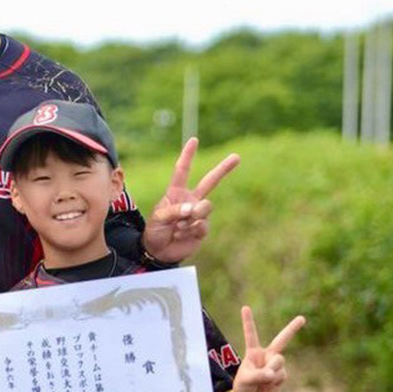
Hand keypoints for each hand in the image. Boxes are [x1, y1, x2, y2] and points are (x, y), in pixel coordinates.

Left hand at [142, 137, 239, 262]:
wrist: (159, 251)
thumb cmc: (155, 231)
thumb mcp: (158, 218)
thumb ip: (174, 211)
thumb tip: (193, 209)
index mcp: (176, 192)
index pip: (182, 171)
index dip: (188, 156)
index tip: (194, 140)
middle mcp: (190, 200)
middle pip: (210, 182)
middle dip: (224, 169)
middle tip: (237, 156)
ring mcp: (199, 214)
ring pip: (205, 207)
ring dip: (191, 217)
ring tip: (178, 227)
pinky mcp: (203, 228)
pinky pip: (202, 225)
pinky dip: (190, 231)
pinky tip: (180, 235)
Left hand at [231, 306, 305, 391]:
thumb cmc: (243, 387)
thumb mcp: (245, 380)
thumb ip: (258, 375)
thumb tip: (273, 373)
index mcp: (253, 352)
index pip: (251, 335)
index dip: (248, 321)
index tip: (245, 307)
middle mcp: (266, 355)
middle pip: (282, 340)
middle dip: (293, 329)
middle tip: (302, 318)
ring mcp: (276, 365)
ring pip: (279, 362)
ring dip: (271, 371)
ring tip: (263, 379)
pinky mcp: (282, 375)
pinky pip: (281, 375)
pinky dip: (275, 381)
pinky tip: (269, 385)